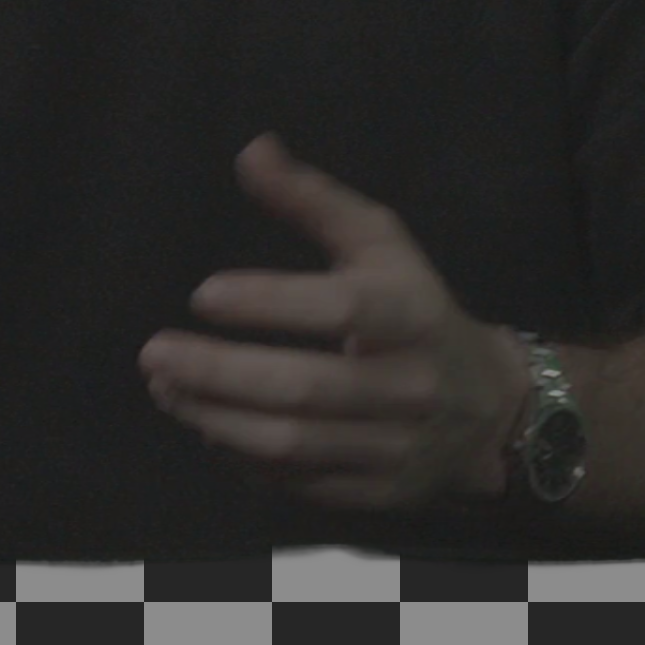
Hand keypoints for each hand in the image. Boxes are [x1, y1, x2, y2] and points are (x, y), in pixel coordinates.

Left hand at [136, 132, 526, 514]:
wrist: (491, 407)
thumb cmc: (417, 310)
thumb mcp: (380, 244)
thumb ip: (314, 201)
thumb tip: (250, 151)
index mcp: (412, 313)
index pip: (340, 309)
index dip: (270, 303)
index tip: (203, 294)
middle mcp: (408, 385)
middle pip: (304, 389)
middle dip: (219, 374)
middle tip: (153, 354)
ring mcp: (395, 447)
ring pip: (294, 443)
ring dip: (217, 418)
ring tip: (166, 389)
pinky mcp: (378, 494)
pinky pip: (300, 483)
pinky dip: (245, 459)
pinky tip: (207, 426)